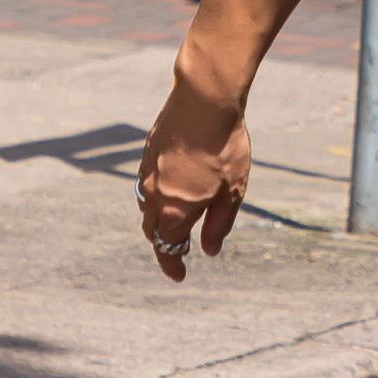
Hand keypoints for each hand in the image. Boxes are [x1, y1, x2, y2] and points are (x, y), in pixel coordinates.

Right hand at [137, 82, 249, 280]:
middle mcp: (152, 196)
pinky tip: (175, 186)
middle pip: (152, 230)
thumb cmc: (223, 148)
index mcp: (173, 212)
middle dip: (164, 243)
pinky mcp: (146, 153)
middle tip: (180, 250)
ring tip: (177, 219)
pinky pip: (147, 184)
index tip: (179, 276)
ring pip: (146, 206)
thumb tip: (209, 250)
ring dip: (159, 218)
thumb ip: (218, 226)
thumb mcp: (231, 194)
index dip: (172, 265)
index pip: (166, 249)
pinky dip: (158, 195)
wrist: (204, 101)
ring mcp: (145, 173)